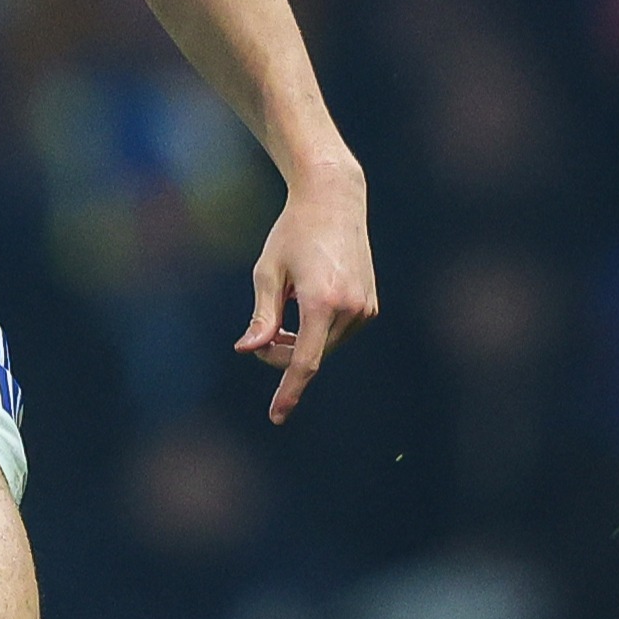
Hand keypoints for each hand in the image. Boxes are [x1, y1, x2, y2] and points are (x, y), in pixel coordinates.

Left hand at [236, 166, 378, 421]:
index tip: (277, 416)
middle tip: (260, 334)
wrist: (334, 201)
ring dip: (299, 341)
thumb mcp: (267, 272)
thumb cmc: (292, 233)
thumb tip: (248, 350)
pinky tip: (308, 298)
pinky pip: (337, 334)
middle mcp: (350, 308)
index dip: (288, 391)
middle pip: (309, 355)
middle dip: (280, 353)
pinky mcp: (371, 307)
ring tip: (286, 306)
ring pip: (324, 347)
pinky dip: (317, 330)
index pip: (304, 361)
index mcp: (321, 301)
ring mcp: (365, 309)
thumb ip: (261, 316)